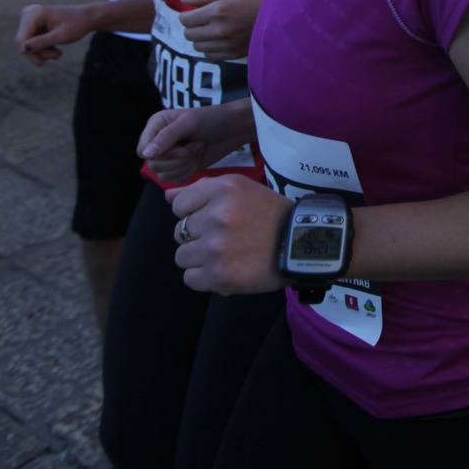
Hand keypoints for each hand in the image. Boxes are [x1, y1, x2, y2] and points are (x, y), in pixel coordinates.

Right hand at [16, 3, 95, 64]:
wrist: (86, 18)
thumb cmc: (77, 25)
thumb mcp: (61, 36)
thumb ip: (42, 42)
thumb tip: (23, 49)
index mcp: (34, 13)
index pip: (22, 39)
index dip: (30, 53)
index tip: (41, 63)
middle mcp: (28, 13)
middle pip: (23, 42)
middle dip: (39, 52)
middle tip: (58, 55)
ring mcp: (29, 19)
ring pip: (27, 45)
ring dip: (43, 52)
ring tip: (58, 53)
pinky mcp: (32, 25)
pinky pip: (31, 43)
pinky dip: (43, 48)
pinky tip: (55, 48)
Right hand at [138, 104, 251, 183]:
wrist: (233, 129)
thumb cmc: (212, 119)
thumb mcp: (189, 123)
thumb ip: (166, 137)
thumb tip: (146, 154)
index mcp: (155, 126)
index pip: (142, 150)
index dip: (161, 154)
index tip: (181, 147)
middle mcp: (158, 142)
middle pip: (153, 165)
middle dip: (178, 159)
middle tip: (195, 145)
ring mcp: (169, 155)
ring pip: (163, 175)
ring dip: (185, 164)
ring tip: (198, 149)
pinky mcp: (179, 166)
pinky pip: (175, 179)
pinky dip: (189, 170)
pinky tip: (198, 157)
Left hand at [167, 177, 289, 294]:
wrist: (301, 244)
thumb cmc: (270, 214)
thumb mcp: (240, 189)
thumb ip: (201, 190)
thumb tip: (167, 196)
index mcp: (221, 191)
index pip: (179, 207)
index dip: (194, 214)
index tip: (215, 219)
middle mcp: (216, 217)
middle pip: (180, 232)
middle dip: (198, 236)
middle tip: (226, 238)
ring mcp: (215, 248)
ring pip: (182, 257)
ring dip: (200, 258)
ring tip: (226, 255)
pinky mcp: (219, 275)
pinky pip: (190, 278)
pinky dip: (205, 277)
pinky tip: (226, 269)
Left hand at [179, 0, 263, 59]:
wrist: (279, 17)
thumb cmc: (254, 0)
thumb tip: (183, 0)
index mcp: (217, 11)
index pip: (186, 19)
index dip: (186, 16)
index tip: (192, 14)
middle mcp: (219, 29)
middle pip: (189, 35)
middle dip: (191, 27)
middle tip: (200, 22)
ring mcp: (227, 44)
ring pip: (198, 47)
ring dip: (200, 39)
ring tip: (209, 32)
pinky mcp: (234, 54)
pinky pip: (210, 56)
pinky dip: (210, 49)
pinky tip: (217, 41)